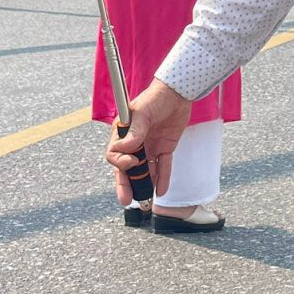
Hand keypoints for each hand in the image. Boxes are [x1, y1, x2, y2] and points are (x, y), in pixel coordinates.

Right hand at [105, 78, 191, 201]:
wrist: (178, 92)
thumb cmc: (155, 97)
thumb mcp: (143, 112)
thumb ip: (135, 131)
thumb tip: (126, 149)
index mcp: (123, 133)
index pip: (115, 155)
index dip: (121, 162)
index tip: (132, 162)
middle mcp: (134, 143)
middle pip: (127, 169)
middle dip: (126, 185)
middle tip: (126, 200)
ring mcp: (150, 147)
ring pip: (145, 171)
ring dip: (144, 185)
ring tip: (145, 201)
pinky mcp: (165, 148)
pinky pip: (163, 167)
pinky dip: (162, 179)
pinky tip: (161, 191)